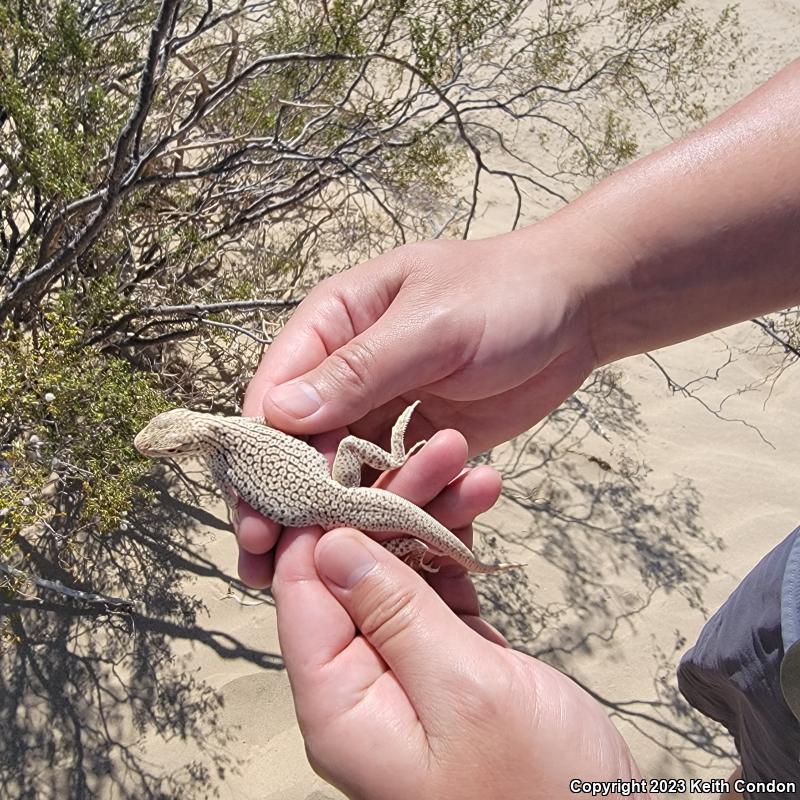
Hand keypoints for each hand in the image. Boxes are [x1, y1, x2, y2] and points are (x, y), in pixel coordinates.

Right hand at [239, 228, 598, 582]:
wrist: (576, 310)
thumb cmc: (504, 295)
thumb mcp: (431, 326)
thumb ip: (358, 371)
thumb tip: (276, 415)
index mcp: (333, 322)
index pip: (275, 391)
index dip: (258, 454)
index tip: (250, 514)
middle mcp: (345, 368)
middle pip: (299, 439)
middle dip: (284, 497)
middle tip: (264, 563)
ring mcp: (381, 405)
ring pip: (340, 467)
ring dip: (328, 513)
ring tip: (311, 566)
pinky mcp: (416, 436)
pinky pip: (390, 478)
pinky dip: (386, 507)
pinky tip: (380, 543)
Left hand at [272, 431, 642, 799]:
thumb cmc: (542, 791)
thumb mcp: (465, 691)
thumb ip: (394, 614)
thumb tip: (330, 544)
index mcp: (340, 705)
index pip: (303, 593)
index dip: (320, 519)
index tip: (349, 458)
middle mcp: (361, 683)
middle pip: (354, 572)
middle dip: (392, 504)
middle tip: (442, 450)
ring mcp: (405, 668)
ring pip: (398, 571)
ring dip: (431, 516)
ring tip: (472, 467)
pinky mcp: (446, 659)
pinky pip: (434, 589)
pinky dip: (455, 547)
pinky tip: (476, 503)